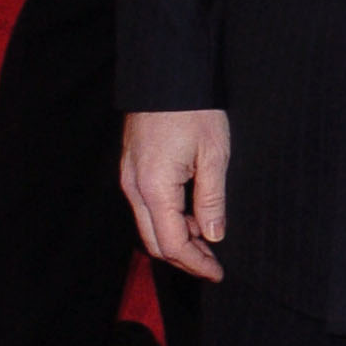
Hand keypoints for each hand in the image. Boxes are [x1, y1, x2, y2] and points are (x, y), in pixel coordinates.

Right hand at [122, 108, 230, 281]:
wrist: (166, 72)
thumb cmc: (193, 109)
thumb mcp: (214, 155)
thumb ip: (212, 200)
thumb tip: (213, 235)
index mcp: (154, 188)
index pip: (172, 243)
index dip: (195, 263)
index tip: (217, 273)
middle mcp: (134, 187)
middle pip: (154, 242)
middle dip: (184, 258)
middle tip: (213, 264)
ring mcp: (129, 178)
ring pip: (148, 226)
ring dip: (176, 239)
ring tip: (208, 239)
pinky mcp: (131, 169)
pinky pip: (146, 207)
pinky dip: (168, 220)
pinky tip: (192, 215)